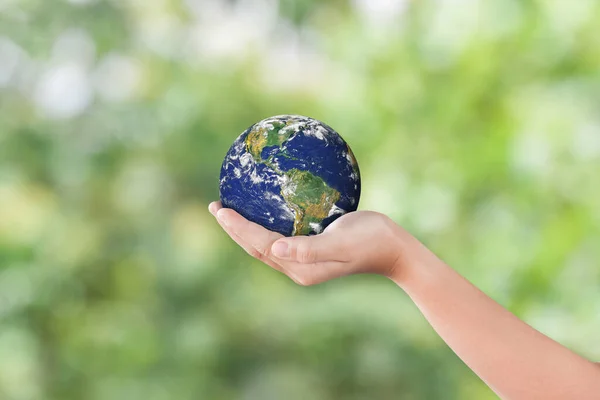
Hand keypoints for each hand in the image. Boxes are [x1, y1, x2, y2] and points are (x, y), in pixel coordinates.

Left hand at [208, 201, 416, 285]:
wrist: (393, 248)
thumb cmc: (371, 241)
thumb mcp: (342, 243)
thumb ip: (309, 249)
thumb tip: (275, 248)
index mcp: (300, 267)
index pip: (261, 245)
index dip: (239, 228)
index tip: (221, 210)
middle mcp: (297, 267)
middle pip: (256, 246)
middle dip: (234, 228)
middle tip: (216, 206)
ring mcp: (302, 261)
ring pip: (264, 243)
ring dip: (244, 227)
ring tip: (229, 209)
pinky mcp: (309, 250)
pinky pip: (279, 236)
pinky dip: (263, 223)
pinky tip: (263, 208)